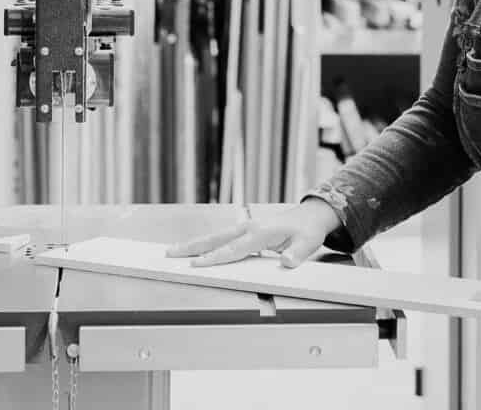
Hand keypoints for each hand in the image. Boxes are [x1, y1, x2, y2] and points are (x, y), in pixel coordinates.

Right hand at [166, 199, 341, 268]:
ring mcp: (245, 227)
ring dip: (194, 244)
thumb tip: (286, 262)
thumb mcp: (308, 243)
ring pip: (215, 238)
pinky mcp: (245, 230)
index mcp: (261, 232)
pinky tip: (194, 250)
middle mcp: (249, 227)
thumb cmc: (308, 230)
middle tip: (170, 253)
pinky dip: (205, 244)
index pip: (233, 249)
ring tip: (173, 251)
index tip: (196, 264)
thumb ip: (297, 254)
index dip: (213, 258)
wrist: (310, 215)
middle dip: (192, 247)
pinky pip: (222, 239)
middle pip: (215, 240)